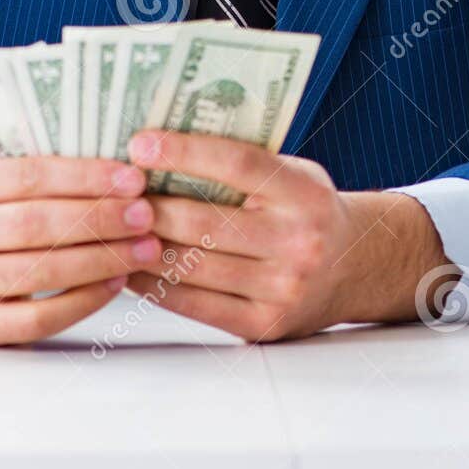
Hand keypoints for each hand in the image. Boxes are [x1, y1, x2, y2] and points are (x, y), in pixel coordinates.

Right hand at [0, 156, 162, 345]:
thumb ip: (37, 174)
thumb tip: (120, 169)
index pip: (26, 176)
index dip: (84, 177)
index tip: (133, 178)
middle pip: (34, 224)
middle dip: (99, 218)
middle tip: (146, 214)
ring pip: (39, 270)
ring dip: (101, 258)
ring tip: (145, 248)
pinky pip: (37, 318)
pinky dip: (83, 300)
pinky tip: (116, 281)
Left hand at [122, 130, 446, 341]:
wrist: (356, 268)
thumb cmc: (308, 210)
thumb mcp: (294, 173)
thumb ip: (244, 164)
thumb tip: (164, 148)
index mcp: (304, 193)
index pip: (238, 165)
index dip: (185, 152)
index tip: (140, 144)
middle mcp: (298, 241)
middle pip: (203, 221)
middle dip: (147, 205)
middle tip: (111, 192)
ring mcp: (282, 287)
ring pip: (191, 265)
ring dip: (142, 246)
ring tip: (112, 228)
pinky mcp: (263, 325)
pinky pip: (194, 304)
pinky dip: (154, 286)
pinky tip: (130, 267)